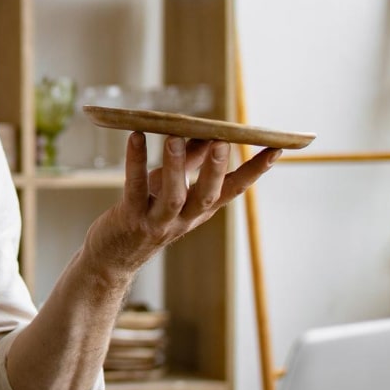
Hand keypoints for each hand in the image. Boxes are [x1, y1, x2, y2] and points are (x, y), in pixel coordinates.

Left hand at [83, 131, 279, 279]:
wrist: (112, 257)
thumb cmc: (144, 214)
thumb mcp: (169, 186)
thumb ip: (189, 160)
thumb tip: (207, 132)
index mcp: (200, 210)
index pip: (234, 190)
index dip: (255, 171)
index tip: (277, 149)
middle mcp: (184, 219)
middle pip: (206, 196)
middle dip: (216, 170)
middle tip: (222, 143)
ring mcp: (158, 222)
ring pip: (173, 197)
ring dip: (176, 167)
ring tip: (174, 137)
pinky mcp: (131, 219)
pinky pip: (134, 188)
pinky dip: (135, 162)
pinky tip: (136, 138)